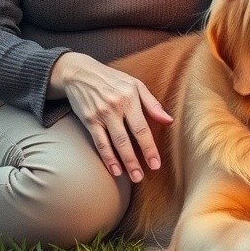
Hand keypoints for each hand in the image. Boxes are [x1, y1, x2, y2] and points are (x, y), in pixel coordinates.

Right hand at [49, 52, 172, 181]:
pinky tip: (114, 169)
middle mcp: (115, 107)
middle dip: (136, 160)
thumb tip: (169, 120)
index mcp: (130, 97)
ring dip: (123, 162)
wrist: (80, 73)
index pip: (142, 128)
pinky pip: (99, 142)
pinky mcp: (88, 120)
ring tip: (132, 177)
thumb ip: (152, 103)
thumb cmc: (112, 80)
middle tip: (143, 176)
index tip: (156, 164)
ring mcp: (100, 114)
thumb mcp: (135, 85)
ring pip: (113, 143)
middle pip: (127, 139)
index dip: (149, 148)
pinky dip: (107, 157)